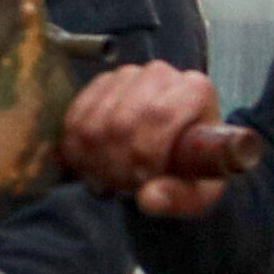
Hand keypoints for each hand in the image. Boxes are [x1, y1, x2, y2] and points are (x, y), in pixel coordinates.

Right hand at [65, 61, 259, 215]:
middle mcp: (161, 74)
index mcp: (195, 90)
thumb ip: (179, 197)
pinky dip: (76, 148)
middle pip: (123, 121)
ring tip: (109, 179)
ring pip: (95, 121)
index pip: (161, 114)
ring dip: (95, 160)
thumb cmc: (191, 168)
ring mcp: (128, 75)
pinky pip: (75, 116)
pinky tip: (91, 165)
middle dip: (117, 163)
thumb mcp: (198, 192)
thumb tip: (149, 198)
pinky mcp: (101, 84)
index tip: (141, 180)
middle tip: (121, 186)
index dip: (144, 152)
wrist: (173, 147)